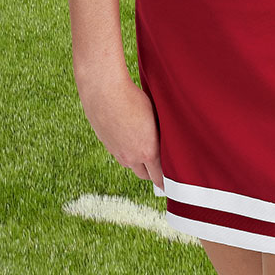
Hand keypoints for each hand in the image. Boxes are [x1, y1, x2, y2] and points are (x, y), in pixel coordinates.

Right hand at [77, 71, 163, 187]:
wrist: (104, 90)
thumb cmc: (133, 99)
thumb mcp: (155, 116)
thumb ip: (160, 135)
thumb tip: (166, 142)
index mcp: (148, 152)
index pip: (160, 178)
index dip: (166, 182)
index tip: (171, 183)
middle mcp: (131, 157)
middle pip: (145, 175)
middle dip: (152, 173)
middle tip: (159, 166)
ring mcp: (117, 152)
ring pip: (130, 164)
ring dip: (137, 162)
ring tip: (143, 148)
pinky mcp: (106, 144)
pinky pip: (119, 154)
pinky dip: (125, 150)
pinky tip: (128, 136)